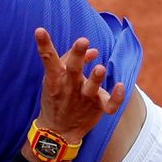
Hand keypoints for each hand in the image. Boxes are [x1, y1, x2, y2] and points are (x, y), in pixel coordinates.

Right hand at [33, 27, 125, 144]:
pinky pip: (110, 105)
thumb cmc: (57, 98)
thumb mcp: (56, 79)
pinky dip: (117, 98)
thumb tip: (94, 50)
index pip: (48, 59)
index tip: (39, 30)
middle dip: (77, 55)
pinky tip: (121, 86)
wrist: (57, 131)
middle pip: (73, 70)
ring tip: (100, 68)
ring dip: (95, 78)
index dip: (44, 44)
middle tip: (82, 41)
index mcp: (55, 78)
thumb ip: (72, 60)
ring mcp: (84, 99)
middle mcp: (69, 87)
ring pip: (91, 88)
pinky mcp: (97, 108)